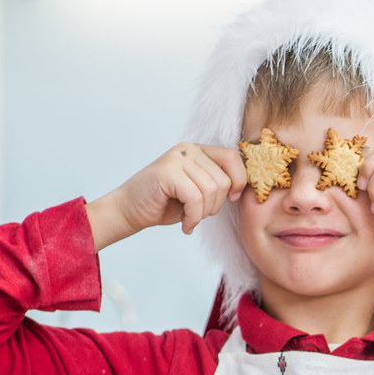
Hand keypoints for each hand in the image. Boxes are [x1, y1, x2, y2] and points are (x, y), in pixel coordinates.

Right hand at [85, 143, 246, 250]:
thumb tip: (245, 187)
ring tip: (189, 218)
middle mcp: (188, 149)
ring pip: (211, 191)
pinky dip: (193, 217)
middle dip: (216, 205)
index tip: (232, 199)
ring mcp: (177, 158)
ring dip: (203, 213)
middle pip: (224, 180)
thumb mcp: (198, 190)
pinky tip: (185, 225)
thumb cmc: (165, 204)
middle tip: (199, 214)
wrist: (128, 211)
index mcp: (199, 150)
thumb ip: (218, 182)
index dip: (239, 181)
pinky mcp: (167, 172)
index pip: (234, 157)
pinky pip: (196, 198)